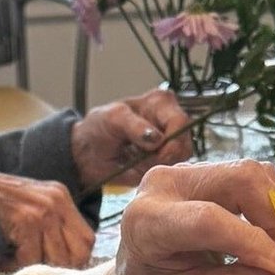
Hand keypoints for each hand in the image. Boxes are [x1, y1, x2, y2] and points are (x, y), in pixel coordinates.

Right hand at [0, 169, 95, 269]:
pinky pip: (32, 259)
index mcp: (59, 196)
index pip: (86, 241)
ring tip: (12, 263)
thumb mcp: (25, 208)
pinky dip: (15, 266)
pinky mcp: (27, 219)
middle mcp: (56, 200)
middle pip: (78, 253)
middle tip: (32, 271)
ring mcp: (43, 209)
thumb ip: (47, 229)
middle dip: (56, 270)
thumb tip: (63, 264)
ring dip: (34, 269)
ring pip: (56, 260)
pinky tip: (1, 259)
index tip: (53, 271)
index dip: (74, 262)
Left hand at [70, 89, 192, 189]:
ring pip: (181, 161)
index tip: (152, 154)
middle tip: (141, 160)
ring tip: (138, 161)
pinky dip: (156, 172)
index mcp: (161, 103)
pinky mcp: (168, 161)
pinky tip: (141, 167)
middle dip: (164, 156)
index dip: (170, 141)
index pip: (181, 122)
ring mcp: (172, 142)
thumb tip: (157, 138)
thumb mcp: (112, 119)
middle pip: (185, 144)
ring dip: (159, 165)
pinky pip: (172, 171)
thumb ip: (134, 126)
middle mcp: (172, 120)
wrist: (89, 152)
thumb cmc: (99, 128)